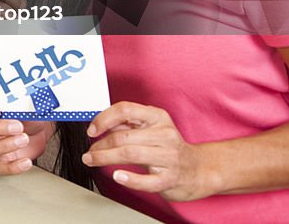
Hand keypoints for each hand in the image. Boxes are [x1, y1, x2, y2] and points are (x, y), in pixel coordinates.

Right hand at [0, 93, 51, 174]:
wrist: (41, 126)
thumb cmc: (27, 111)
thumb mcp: (22, 101)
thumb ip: (15, 99)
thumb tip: (17, 96)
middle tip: (18, 125)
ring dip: (5, 145)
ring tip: (24, 139)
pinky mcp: (1, 160)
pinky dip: (13, 167)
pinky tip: (26, 161)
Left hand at [83, 101, 207, 200]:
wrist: (199, 169)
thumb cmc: (168, 147)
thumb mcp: (151, 128)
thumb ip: (127, 125)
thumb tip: (98, 125)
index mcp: (157, 117)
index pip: (125, 110)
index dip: (103, 119)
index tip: (92, 130)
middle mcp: (165, 134)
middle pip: (123, 136)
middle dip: (100, 144)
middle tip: (89, 152)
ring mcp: (170, 156)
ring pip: (130, 154)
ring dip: (105, 158)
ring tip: (93, 160)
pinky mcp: (171, 178)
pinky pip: (147, 180)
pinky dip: (130, 179)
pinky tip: (117, 176)